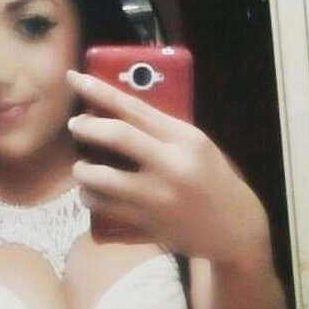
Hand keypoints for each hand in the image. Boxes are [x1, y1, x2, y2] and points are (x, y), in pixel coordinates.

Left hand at [65, 69, 270, 271]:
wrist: (233, 229)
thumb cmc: (213, 181)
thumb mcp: (197, 148)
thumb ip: (163, 131)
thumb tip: (115, 110)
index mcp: (186, 140)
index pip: (135, 108)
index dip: (100, 91)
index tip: (75, 78)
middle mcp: (172, 166)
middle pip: (117, 136)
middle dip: (86, 127)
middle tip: (75, 126)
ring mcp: (159, 197)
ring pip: (102, 178)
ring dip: (83, 170)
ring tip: (82, 169)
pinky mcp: (149, 222)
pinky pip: (105, 207)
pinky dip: (91, 197)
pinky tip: (92, 194)